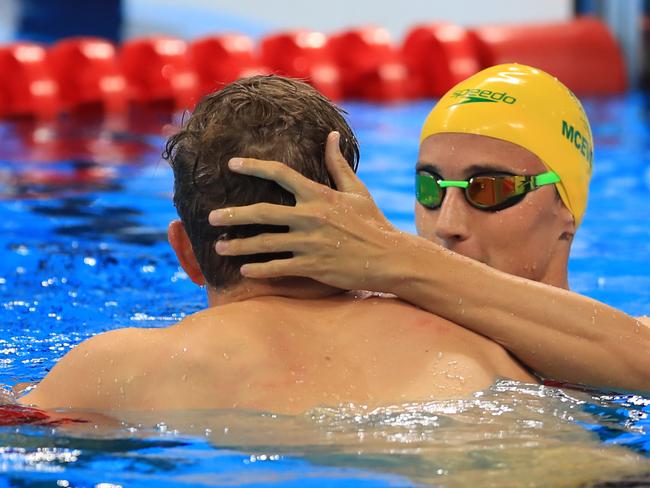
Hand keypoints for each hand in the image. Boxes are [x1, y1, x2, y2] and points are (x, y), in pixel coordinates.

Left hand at [209, 131, 404, 290]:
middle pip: (261, 212)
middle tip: (211, 216)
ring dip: (238, 246)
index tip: (232, 164)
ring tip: (218, 247)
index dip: (253, 166)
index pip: (280, 173)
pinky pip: (278, 267)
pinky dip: (259, 269)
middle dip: (232, 214)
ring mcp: (310, 243)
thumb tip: (331, 135)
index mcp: (319, 194)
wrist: (389, 257)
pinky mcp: (312, 266)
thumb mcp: (357, 190)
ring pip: (264, 243)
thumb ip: (337, 164)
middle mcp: (310, 216)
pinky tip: (244, 270)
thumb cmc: (372, 222)